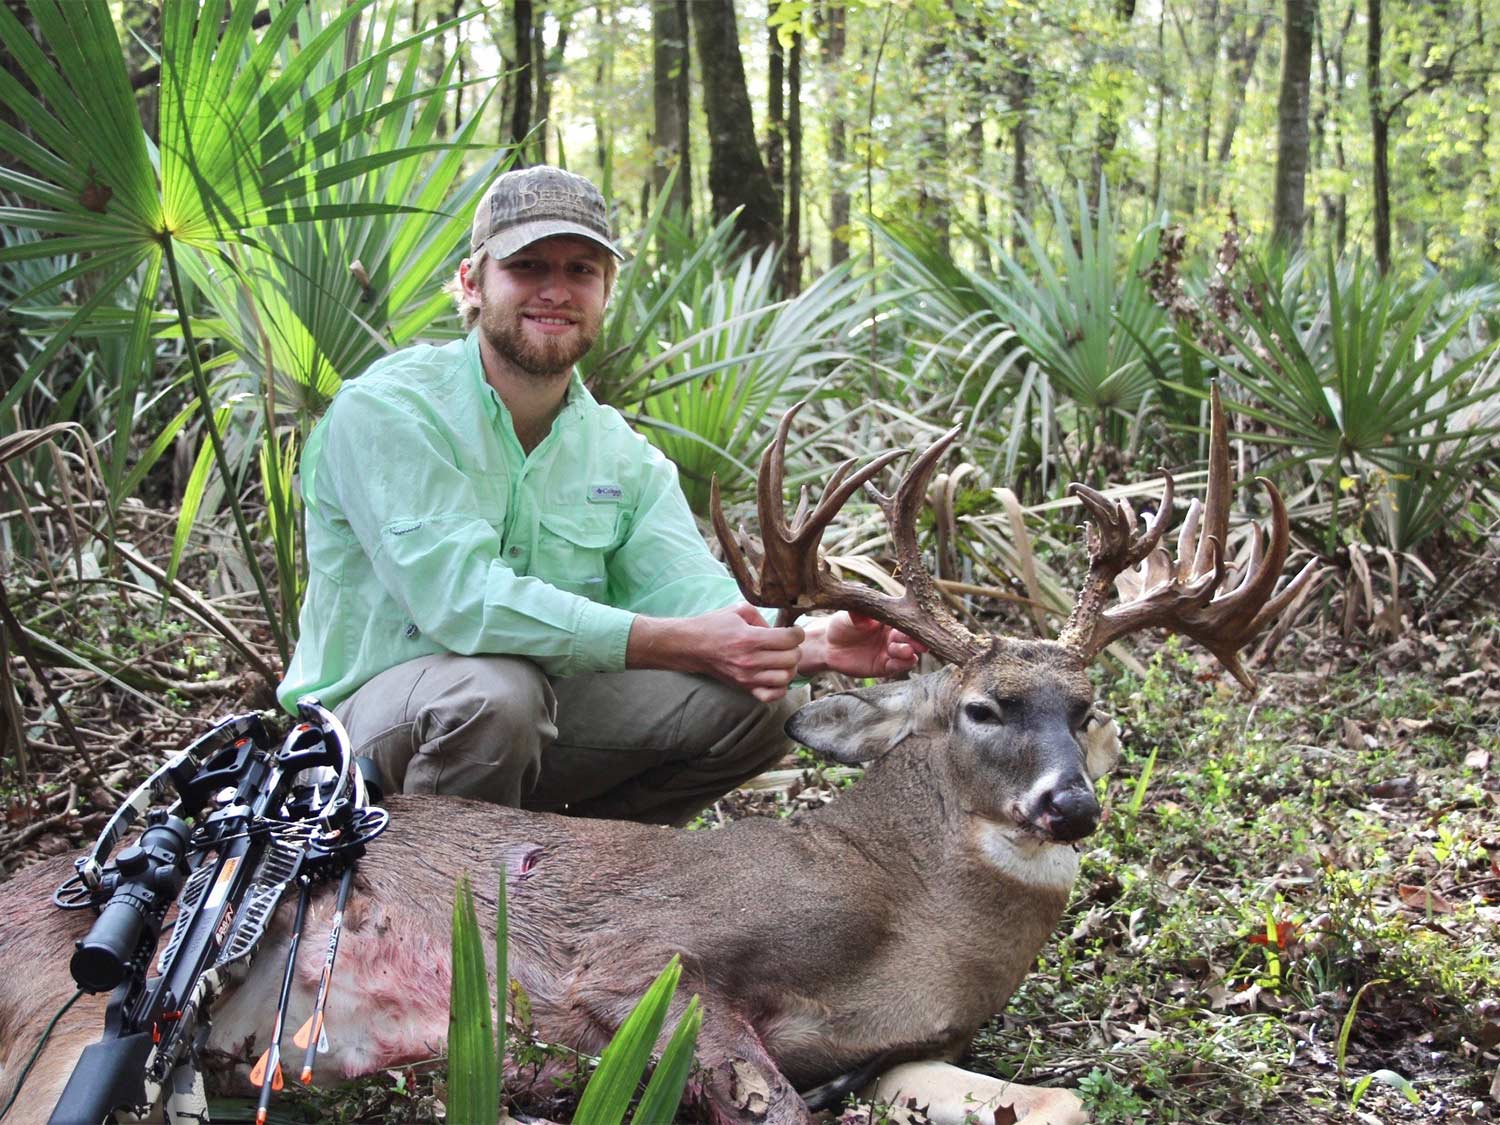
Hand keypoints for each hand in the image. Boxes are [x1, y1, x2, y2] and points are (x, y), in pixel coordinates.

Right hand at [627, 604, 804, 701]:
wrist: (691, 646)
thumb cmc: (714, 626)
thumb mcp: (738, 610)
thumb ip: (762, 617)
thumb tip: (778, 630)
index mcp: (749, 638)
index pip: (789, 639)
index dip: (797, 633)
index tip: (793, 631)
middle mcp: (749, 660)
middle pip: (791, 659)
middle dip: (795, 649)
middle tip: (788, 644)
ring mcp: (747, 677)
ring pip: (785, 678)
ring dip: (789, 668)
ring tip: (782, 659)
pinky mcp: (744, 688)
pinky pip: (772, 696)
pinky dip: (780, 687)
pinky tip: (775, 675)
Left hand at [800, 612, 922, 678]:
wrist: (828, 644)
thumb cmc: (841, 624)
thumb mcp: (847, 617)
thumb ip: (857, 616)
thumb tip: (864, 616)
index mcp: (889, 619)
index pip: (905, 621)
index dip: (912, 623)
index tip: (918, 625)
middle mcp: (893, 635)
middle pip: (910, 638)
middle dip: (916, 640)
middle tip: (920, 642)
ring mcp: (890, 651)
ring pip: (907, 653)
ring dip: (909, 652)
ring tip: (907, 651)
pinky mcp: (884, 666)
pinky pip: (897, 666)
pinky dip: (902, 664)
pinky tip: (903, 661)